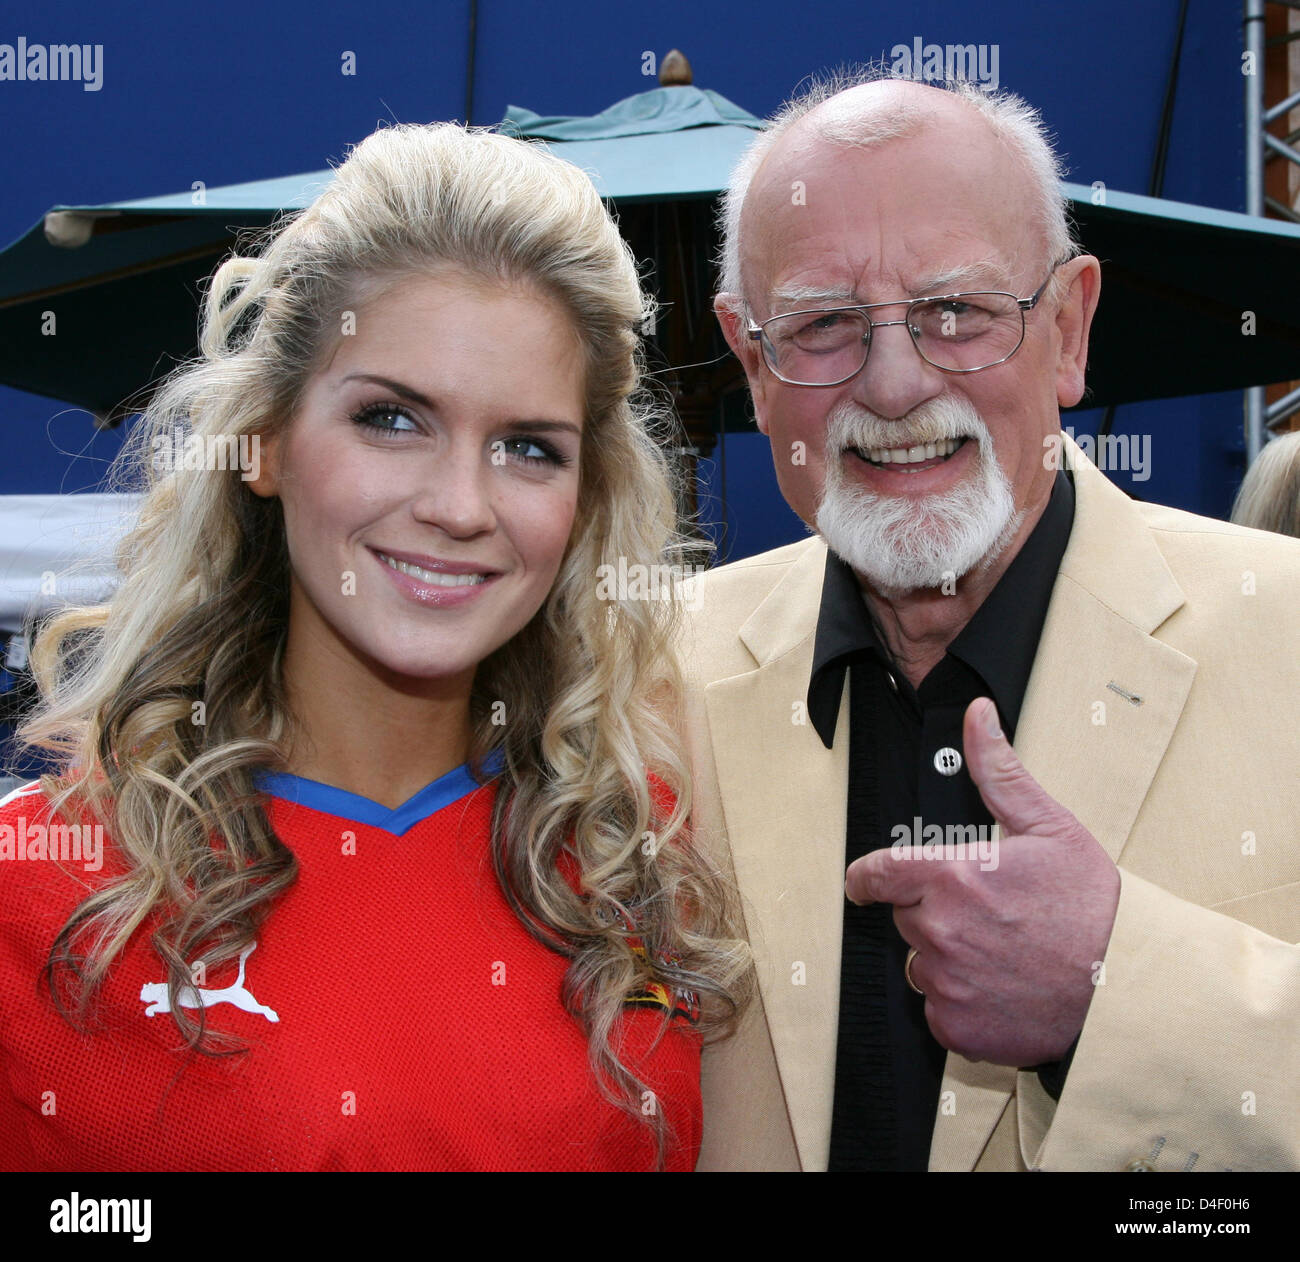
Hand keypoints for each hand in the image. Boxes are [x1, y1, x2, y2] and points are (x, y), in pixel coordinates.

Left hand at [844, 697, 1120, 1065]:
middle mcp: (940, 931)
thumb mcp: (1049, 826)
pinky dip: (961, 1002)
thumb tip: (976, 716)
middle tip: (987, 914)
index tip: (864, 881)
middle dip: (934, 912)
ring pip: (921, 963)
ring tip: (1000, 952)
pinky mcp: (957, 1028)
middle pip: (907, 916)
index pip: (876, 872)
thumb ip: (998, 772)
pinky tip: (1001, 988)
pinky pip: (938, 1009)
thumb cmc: (1093, 907)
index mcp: (952, 877)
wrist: (1129, 986)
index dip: (866, 876)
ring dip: (947, 957)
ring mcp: (946, 983)